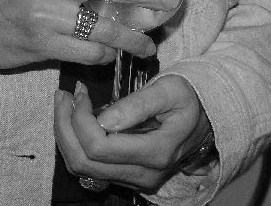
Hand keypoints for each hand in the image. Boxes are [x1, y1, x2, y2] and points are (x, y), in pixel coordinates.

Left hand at [55, 75, 214, 192]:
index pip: (100, 147)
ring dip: (67, 136)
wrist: (207, 115)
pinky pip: (91, 168)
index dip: (80, 120)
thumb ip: (138, 104)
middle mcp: (145, 174)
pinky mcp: (129, 177)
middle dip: (65, 127)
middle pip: (85, 162)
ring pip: (83, 169)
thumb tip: (102, 119)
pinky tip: (77, 121)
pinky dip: (77, 144)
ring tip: (66, 105)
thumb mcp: (169, 89)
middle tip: (63, 96)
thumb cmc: (189, 97)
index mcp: (157, 152)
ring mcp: (137, 179)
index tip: (80, 91)